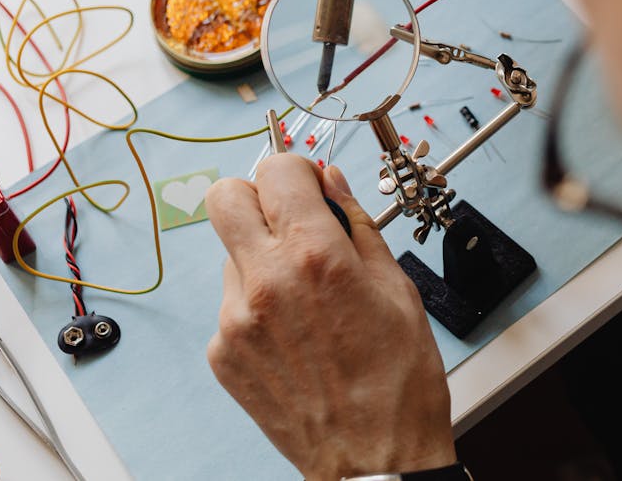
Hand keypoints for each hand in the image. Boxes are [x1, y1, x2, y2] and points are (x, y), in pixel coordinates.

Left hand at [205, 156, 454, 479]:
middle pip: (224, 197)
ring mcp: (235, 321)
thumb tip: (332, 182)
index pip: (275, 170)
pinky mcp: (223, 354)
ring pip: (230, 253)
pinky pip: (231, 303)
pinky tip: (296, 332)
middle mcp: (264, 282)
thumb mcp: (397, 286)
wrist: (374, 458)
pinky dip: (258, 304)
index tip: (309, 183)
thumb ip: (356, 224)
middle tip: (290, 217)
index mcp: (314, 256)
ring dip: (261, 255)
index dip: (296, 169)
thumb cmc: (398, 379)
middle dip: (256, 195)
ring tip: (307, 294)